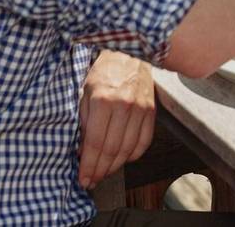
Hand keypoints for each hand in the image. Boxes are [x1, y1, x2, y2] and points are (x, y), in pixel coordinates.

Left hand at [78, 50, 155, 189]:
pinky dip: (133, 155)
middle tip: (91, 180)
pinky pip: (144, 142)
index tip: (83, 178)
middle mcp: (124, 106)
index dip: (89, 165)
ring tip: (104, 173)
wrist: (129, 53)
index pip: (96, 143)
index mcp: (103, 100)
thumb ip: (83, 122)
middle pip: (112, 150)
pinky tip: (122, 159)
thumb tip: (82, 151)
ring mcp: (141, 109)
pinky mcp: (152, 110)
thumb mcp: (84, 92)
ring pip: (129, 149)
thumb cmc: (102, 72)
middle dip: (100, 170)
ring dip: (115, 166)